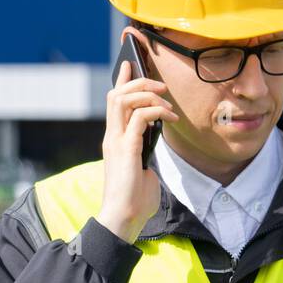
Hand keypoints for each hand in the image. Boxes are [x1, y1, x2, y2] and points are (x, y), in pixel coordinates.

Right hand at [98, 58, 177, 242]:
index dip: (121, 80)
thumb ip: (145, 153)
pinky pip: (138, 118)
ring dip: (146, 94)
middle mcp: (112, 137)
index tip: (130, 64)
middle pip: (116, 95)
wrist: (124, 219)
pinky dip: (155, 112)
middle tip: (161, 85)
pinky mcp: (126, 149)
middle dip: (138, 82)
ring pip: (123, 100)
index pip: (113, 102)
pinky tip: (170, 118)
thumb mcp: (143, 170)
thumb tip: (155, 142)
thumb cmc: (135, 200)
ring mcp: (116, 142)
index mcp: (115, 140)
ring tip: (166, 100)